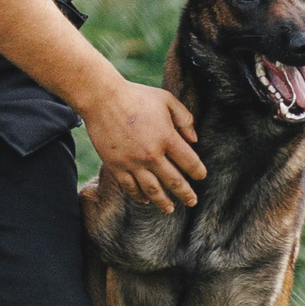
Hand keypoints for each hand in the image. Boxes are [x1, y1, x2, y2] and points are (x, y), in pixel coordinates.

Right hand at [82, 77, 205, 211]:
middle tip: (192, 201)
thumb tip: (195, 140)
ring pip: (152, 190)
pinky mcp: (116, 166)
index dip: (198, 171)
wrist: (102, 99)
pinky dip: (139, 196)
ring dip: (163, 202)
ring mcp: (133, 162)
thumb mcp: (167, 100)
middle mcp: (152, 154)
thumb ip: (185, 119)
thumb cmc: (137, 96)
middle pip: (174, 181)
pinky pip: (130, 187)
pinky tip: (145, 200)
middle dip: (185, 193)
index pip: (189, 162)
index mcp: (167, 137)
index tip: (201, 176)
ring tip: (170, 209)